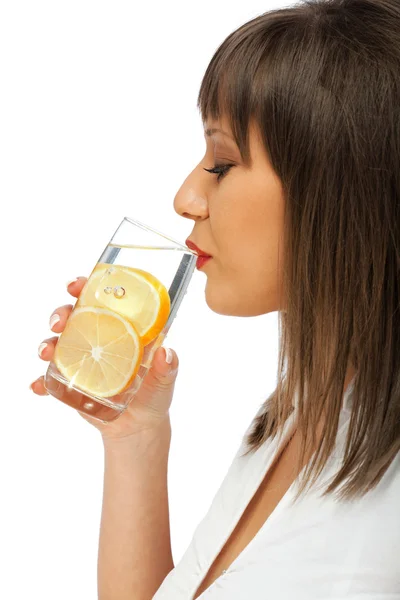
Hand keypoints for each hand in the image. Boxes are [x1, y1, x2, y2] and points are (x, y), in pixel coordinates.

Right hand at [30, 277, 178, 440]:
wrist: (138, 427)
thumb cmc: (154, 393)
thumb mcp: (165, 378)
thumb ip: (167, 366)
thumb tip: (165, 353)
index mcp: (120, 327)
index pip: (101, 300)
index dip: (86, 287)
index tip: (77, 285)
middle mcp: (97, 339)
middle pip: (73, 316)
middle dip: (60, 313)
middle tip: (58, 322)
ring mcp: (81, 360)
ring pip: (56, 343)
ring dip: (46, 344)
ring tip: (46, 353)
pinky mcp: (70, 384)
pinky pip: (49, 379)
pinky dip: (40, 381)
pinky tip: (38, 386)